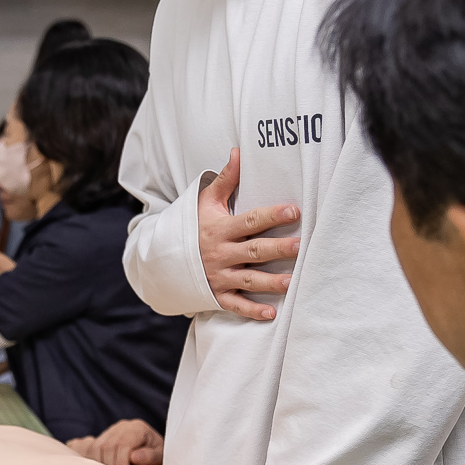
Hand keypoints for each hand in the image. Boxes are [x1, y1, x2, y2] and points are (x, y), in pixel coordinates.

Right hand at [67, 419, 162, 464]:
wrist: (153, 453)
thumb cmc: (158, 457)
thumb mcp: (161, 457)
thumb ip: (151, 456)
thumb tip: (134, 457)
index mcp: (138, 428)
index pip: (124, 442)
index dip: (121, 460)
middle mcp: (123, 426)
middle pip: (109, 444)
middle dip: (110, 464)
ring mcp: (111, 431)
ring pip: (98, 447)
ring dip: (100, 464)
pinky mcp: (103, 438)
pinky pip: (92, 449)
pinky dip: (94, 462)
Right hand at [199, 149, 299, 320]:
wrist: (164, 258)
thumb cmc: (191, 226)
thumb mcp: (204, 201)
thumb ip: (225, 179)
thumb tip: (239, 152)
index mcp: (219, 229)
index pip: (249, 221)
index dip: (271, 215)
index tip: (293, 211)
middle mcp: (220, 253)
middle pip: (253, 251)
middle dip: (277, 248)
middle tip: (300, 246)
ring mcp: (218, 276)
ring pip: (248, 279)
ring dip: (271, 282)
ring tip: (293, 281)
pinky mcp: (216, 295)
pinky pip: (235, 305)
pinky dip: (252, 310)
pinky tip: (271, 312)